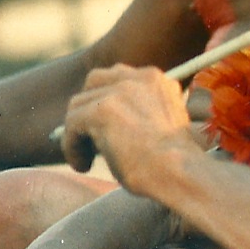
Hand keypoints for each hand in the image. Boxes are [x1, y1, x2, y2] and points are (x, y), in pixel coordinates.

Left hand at [60, 65, 193, 193]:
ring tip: (86, 158)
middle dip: (88, 106)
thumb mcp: (163, 125)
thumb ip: (141, 112)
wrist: (178, 171)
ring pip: (78, 105)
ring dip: (77, 132)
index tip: (106, 126)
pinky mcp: (102, 110)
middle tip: (89, 136)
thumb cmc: (175, 161)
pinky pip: (71, 124)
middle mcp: (138, 77)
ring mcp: (119, 91)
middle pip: (95, 81)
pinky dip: (72, 147)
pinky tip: (83, 165)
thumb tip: (106, 126)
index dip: (107, 101)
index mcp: (157, 79)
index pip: (119, 79)